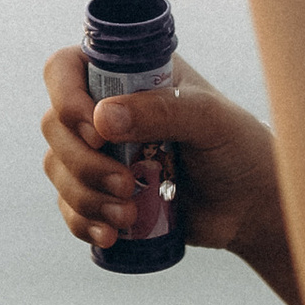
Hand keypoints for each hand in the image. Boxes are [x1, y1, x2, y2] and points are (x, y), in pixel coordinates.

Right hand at [39, 46, 287, 271]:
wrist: (250, 205)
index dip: (66, 97)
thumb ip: (162, 111)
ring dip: (85, 196)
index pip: (66, 69)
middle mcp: (105, 109)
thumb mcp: (210, 119)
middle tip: (127, 184)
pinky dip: (81, 222)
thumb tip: (102, 119)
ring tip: (129, 215)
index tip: (96, 131)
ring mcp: (100, 153)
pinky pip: (68, 206)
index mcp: (127, 75)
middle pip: (54, 125)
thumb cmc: (238, 147)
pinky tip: (111, 235)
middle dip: (83, 161)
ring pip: (57, 168)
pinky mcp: (101, 193)